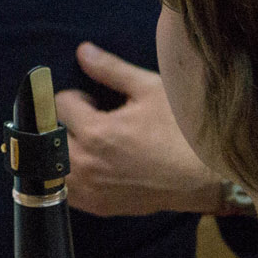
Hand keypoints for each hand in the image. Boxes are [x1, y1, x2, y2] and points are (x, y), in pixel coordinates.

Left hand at [56, 42, 219, 216]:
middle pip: (51, 135)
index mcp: (97, 133)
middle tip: (92, 121)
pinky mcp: (97, 206)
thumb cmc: (182, 131)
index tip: (94, 101)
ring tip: (90, 143)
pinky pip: (65, 191)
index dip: (77, 97)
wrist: (206, 177)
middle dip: (66, 123)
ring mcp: (90, 189)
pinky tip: (92, 166)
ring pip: (52, 165)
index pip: (59, 105)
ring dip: (61, 151)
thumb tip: (82, 51)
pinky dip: (68, 176)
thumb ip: (111, 70)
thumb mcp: (150, 91)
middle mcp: (86, 164)